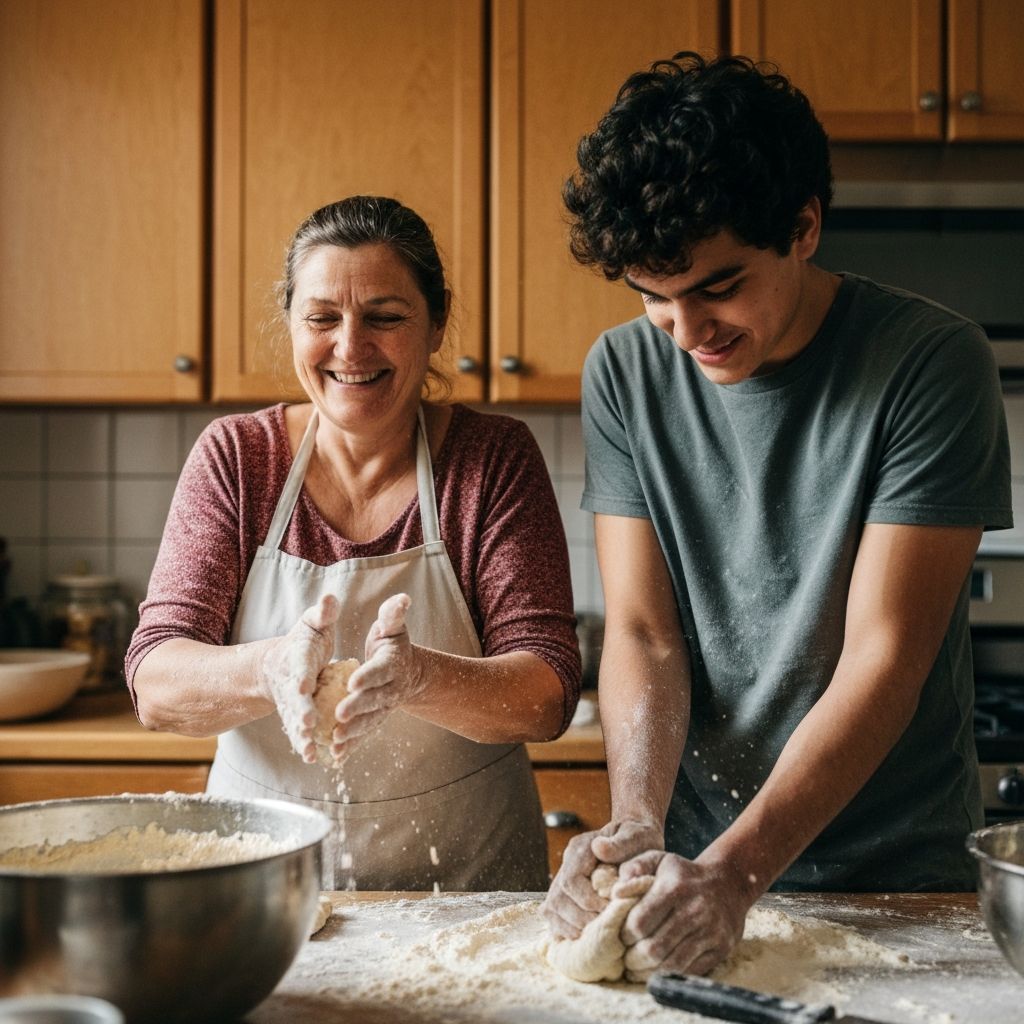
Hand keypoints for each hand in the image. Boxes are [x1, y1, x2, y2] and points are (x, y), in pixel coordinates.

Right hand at [258, 594, 340, 762]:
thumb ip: (323, 613)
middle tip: (306, 722)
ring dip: (301, 735)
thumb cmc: (304, 641)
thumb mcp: (313, 623)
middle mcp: (292, 684)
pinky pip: (300, 733)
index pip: (299, 666)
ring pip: (294, 721)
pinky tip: (314, 758)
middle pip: (294, 699)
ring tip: (309, 749)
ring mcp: (292, 703)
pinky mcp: (296, 717)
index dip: (301, 675)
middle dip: (300, 710)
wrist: (280, 665)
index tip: (304, 684)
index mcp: (297, 658)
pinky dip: (305, 745)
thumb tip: (331, 597)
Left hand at [332, 593, 422, 759]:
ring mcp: (384, 707)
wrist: (407, 671)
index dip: (367, 676)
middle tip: (339, 714)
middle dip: (357, 707)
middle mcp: (391, 688)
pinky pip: (364, 734)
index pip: (380, 670)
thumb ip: (392, 615)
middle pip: (374, 699)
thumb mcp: (391, 626)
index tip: (352, 681)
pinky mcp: (376, 719)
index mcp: (392, 663)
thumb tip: (402, 599)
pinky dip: (352, 746)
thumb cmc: (392, 643)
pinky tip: (336, 756)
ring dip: (354, 732)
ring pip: (370, 721)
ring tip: (336, 739)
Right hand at [541, 818, 663, 939]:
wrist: (637, 842)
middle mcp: (566, 864)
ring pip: (552, 910)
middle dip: (581, 920)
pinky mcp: (565, 897)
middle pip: (557, 899)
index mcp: (580, 848)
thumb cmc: (639, 840)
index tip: (610, 911)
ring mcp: (562, 880)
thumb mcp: (636, 836)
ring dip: (573, 928)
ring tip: (598, 934)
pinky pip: (554, 918)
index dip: (588, 901)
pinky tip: (588, 936)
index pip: (570, 881)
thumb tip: (599, 848)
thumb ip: (621, 842)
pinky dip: (568, 931)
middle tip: (606, 929)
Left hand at [616, 851, 750, 980]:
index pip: (640, 922)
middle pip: (654, 948)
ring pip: (671, 964)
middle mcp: (694, 910)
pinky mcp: (721, 948)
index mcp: (675, 888)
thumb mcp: (658, 860)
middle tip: (626, 959)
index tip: (621, 936)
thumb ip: (633, 868)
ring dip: (649, 972)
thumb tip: (616, 892)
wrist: (728, 882)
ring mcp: (710, 931)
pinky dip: (670, 976)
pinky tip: (658, 971)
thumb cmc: (683, 874)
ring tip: (637, 970)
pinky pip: (690, 971)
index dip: (625, 934)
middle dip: (633, 958)